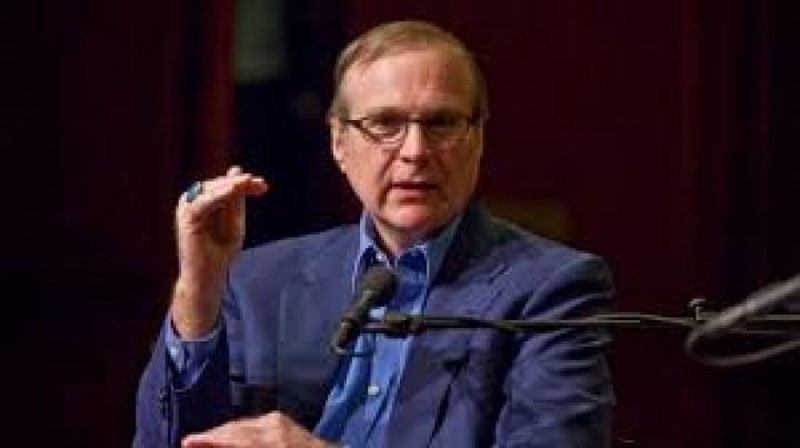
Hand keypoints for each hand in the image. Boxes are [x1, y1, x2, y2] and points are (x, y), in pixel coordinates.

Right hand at [171, 166, 267, 338]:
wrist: (209, 276)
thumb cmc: (221, 252)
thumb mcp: (234, 222)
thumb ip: (236, 200)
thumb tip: (237, 170)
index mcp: (204, 201)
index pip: (226, 186)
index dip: (244, 183)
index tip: (264, 185)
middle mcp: (193, 201)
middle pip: (220, 185)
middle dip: (241, 184)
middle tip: (262, 184)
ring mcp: (188, 207)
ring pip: (212, 190)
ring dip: (231, 186)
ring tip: (247, 182)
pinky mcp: (187, 217)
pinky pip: (203, 202)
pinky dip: (218, 195)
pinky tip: (232, 191)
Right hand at [182, 411, 332, 447]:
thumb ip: (240, 446)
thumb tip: (219, 444)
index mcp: (272, 442)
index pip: (232, 437)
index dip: (207, 440)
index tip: (187, 442)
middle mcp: (274, 427)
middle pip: (234, 429)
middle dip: (211, 437)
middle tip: (191, 443)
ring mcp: (279, 421)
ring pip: (241, 424)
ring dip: (222, 434)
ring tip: (206, 442)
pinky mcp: (281, 419)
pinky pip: (252, 423)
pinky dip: (237, 432)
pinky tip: (228, 438)